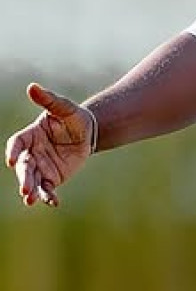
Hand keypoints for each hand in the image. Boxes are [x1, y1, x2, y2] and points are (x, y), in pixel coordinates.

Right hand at [6, 82, 98, 207]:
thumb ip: (49, 100)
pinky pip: (48, 189)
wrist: (88, 133)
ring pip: (32, 180)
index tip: (12, 160)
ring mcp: (41, 166)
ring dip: (31, 190)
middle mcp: (32, 152)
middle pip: (23, 166)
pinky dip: (48, 197)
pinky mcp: (52, 177)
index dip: (13, 151)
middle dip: (23, 178)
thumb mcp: (65, 108)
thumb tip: (32, 87)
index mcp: (30, 134)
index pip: (17, 143)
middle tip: (24, 189)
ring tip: (30, 200)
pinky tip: (53, 203)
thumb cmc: (74, 118)